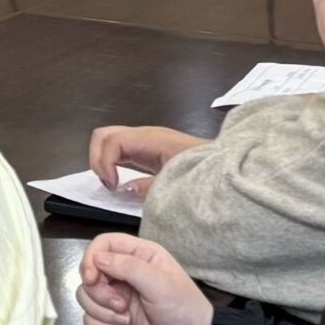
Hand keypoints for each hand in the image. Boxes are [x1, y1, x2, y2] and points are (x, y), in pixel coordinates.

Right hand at [77, 233, 213, 324]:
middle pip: (89, 273)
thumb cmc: (183, 310)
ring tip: (126, 320)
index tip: (92, 279)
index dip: (91, 259)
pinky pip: (89, 319)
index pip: (102, 244)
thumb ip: (128, 267)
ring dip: (103, 312)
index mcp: (139, 256)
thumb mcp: (161, 284)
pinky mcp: (111, 320)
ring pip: (86, 297)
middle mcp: (124, 273)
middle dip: (100, 293)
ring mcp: (116, 297)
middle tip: (121, 306)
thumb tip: (97, 259)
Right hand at [89, 125, 207, 195]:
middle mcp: (144, 135)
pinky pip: (120, 149)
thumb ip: (149, 188)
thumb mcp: (176, 185)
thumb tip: (126, 189)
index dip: (104, 163)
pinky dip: (111, 162)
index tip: (113, 187)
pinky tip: (121, 180)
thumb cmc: (204, 173)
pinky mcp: (147, 148)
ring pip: (108, 140)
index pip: (112, 141)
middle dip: (97, 159)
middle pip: (103, 135)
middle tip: (108, 184)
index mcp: (151, 139)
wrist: (226, 166)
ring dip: (102, 160)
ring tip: (112, 184)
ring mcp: (144, 140)